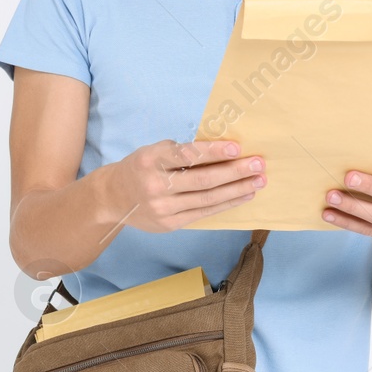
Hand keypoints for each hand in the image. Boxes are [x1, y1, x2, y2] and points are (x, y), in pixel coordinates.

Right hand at [103, 139, 266, 232]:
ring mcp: (162, 208)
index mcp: (151, 160)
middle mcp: (155, 185)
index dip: (213, 152)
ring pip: (207, 199)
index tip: (237, 148)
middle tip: (259, 164)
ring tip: (258, 181)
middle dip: (235, 172)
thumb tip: (222, 151)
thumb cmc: (141, 168)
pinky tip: (243, 195)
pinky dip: (226, 203)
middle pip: (202, 180)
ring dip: (237, 189)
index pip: (187, 155)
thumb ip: (181, 152)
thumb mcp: (154, 151)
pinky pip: (203, 213)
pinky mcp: (169, 224)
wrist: (113, 197)